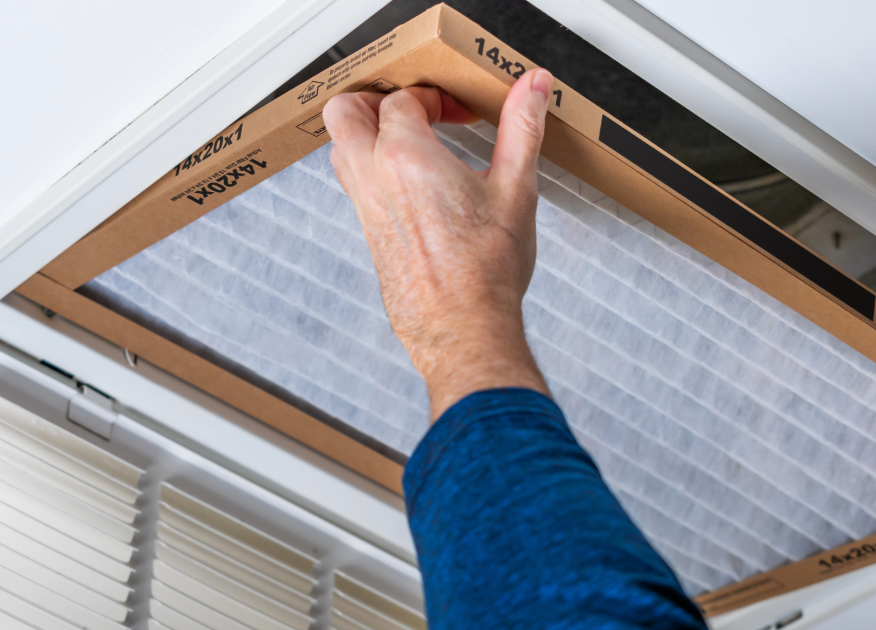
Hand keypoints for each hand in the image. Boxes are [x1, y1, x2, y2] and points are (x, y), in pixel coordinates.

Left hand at [323, 70, 555, 418]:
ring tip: (413, 143)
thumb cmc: (487, 272)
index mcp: (406, 158)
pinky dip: (373, 170)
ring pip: (342, 150)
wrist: (465, 330)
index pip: (401, 100)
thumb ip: (522, 128)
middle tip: (413, 110)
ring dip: (368, 135)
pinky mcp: (369, 236)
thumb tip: (533, 86)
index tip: (459, 113)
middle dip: (375, 100)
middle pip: (345, 113)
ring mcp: (366, 210)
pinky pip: (355, 187)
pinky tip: (414, 186)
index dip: (432, 97)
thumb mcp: (515, 189)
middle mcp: (374, 180)